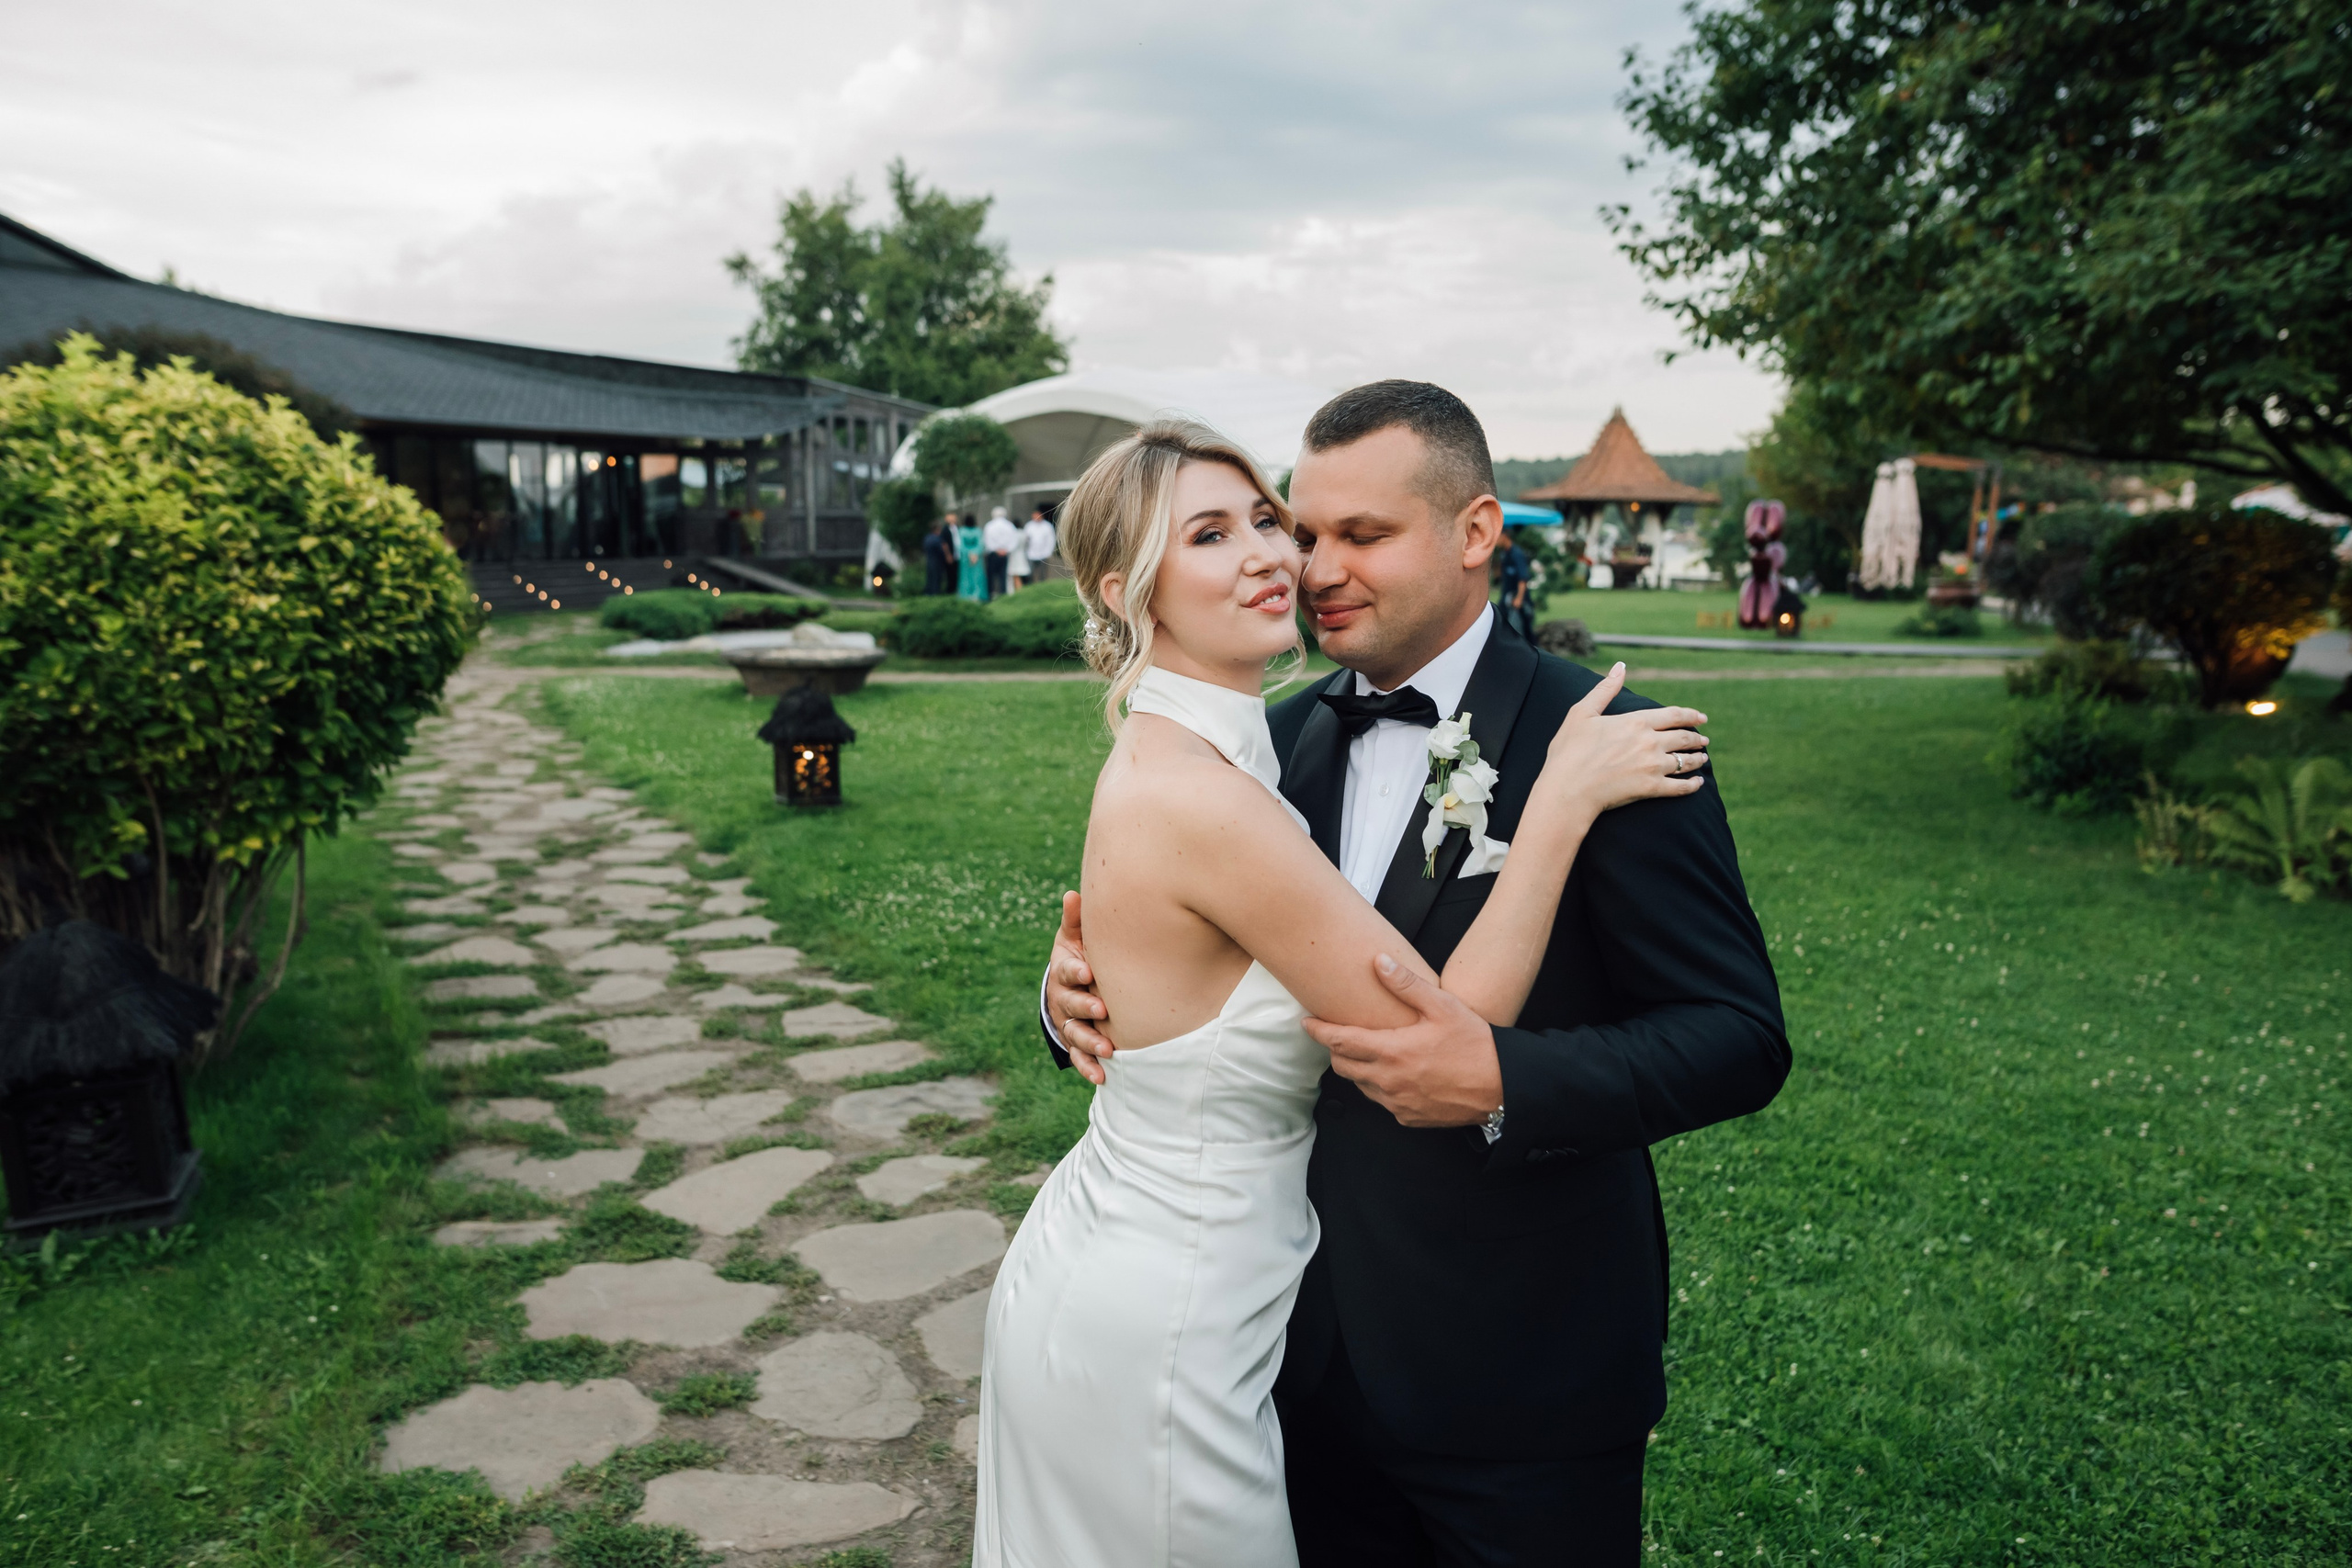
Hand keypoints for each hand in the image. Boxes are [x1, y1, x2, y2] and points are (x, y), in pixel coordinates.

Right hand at [1045, 890, 1113, 1084]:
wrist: (1074, 985)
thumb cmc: (1081, 955)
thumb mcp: (1076, 937)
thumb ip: (1076, 920)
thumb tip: (1073, 894)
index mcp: (1065, 971)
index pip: (1067, 971)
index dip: (1075, 972)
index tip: (1088, 972)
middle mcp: (1064, 999)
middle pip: (1071, 1005)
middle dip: (1085, 1008)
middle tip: (1102, 1010)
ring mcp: (1069, 1023)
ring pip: (1075, 1034)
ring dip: (1089, 1043)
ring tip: (1107, 1049)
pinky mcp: (1076, 1043)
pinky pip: (1079, 1058)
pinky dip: (1088, 1068)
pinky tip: (1101, 1077)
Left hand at [1302, 955, 1502, 1128]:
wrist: (1503, 1088)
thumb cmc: (1476, 1045)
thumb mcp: (1443, 1007)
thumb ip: (1407, 985)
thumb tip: (1378, 961)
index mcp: (1392, 1052)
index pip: (1339, 1042)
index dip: (1319, 1032)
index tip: (1306, 1023)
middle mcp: (1388, 1081)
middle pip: (1343, 1066)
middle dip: (1336, 1050)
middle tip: (1341, 1035)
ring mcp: (1397, 1104)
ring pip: (1361, 1086)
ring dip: (1358, 1069)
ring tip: (1370, 1052)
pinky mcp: (1408, 1118)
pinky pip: (1382, 1102)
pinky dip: (1380, 1087)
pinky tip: (1395, 1074)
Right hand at [1541, 663, 1709, 813]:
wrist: (1568, 788)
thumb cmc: (1569, 750)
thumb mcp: (1582, 712)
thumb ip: (1605, 689)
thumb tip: (1620, 666)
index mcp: (1636, 722)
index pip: (1673, 715)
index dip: (1690, 715)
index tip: (1702, 718)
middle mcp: (1650, 742)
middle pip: (1683, 737)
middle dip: (1696, 738)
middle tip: (1704, 740)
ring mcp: (1653, 766)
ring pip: (1684, 761)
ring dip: (1696, 759)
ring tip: (1702, 758)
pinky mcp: (1651, 788)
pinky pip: (1680, 787)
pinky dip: (1692, 785)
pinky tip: (1697, 784)